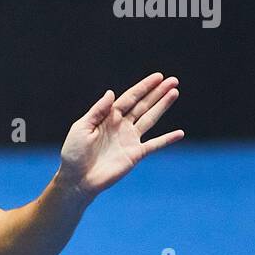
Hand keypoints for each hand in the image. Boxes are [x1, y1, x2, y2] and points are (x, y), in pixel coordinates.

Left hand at [58, 73, 183, 199]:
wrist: (77, 178)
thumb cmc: (74, 153)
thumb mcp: (81, 127)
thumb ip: (98, 111)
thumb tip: (111, 92)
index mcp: (108, 117)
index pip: (129, 98)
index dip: (144, 87)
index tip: (158, 76)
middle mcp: (121, 125)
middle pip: (143, 105)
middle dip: (158, 92)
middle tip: (173, 80)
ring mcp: (129, 139)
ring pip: (150, 119)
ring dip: (163, 106)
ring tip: (175, 93)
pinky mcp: (135, 154)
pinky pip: (154, 145)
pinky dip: (167, 139)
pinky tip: (180, 133)